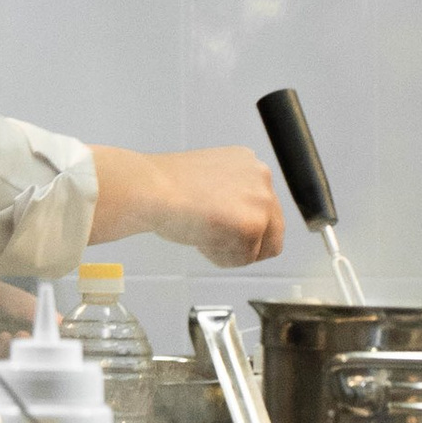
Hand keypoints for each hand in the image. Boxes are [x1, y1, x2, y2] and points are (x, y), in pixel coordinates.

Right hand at [137, 145, 286, 266]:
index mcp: (249, 163)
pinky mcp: (253, 225)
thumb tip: (235, 220)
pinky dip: (221, 257)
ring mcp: (261, 201)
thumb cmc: (164, 186)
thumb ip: (230, 194)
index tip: (217, 226)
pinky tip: (200, 239)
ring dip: (231, 250)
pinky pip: (243, 259)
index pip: (265, 209)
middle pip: (272, 231)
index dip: (240, 227)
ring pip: (259, 248)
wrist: (149, 189)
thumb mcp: (208, 179)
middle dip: (243, 243)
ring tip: (202, 235)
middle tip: (211, 238)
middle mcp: (262, 177)